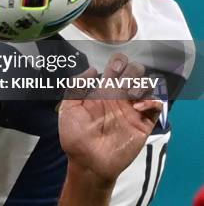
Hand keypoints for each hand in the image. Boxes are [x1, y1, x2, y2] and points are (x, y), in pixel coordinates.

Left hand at [59, 53, 161, 182]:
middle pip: (134, 73)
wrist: (88, 162)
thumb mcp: (68, 109)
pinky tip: (137, 107)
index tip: (114, 68)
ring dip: (142, 84)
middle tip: (123, 80)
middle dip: (132, 70)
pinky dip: (151, 101)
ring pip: (147, 86)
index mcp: (102, 91)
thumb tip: (92, 70)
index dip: (118, 62)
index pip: (115, 69)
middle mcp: (119, 98)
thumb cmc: (75, 136)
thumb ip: (75, 87)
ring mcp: (132, 110)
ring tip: (130, 94)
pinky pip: (156, 106)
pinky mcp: (143, 124)